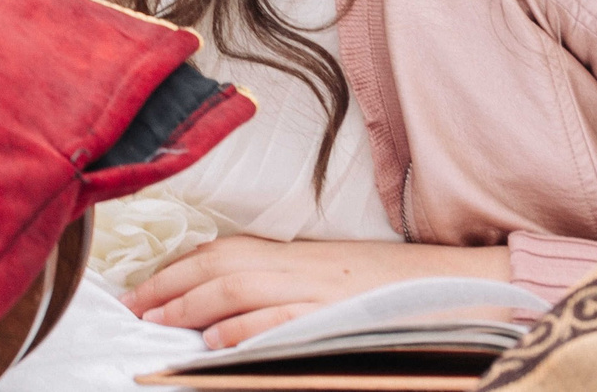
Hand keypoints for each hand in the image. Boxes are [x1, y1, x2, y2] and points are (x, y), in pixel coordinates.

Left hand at [125, 237, 512, 348]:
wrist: (464, 287)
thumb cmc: (394, 291)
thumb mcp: (330, 282)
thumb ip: (282, 291)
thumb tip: (225, 317)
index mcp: (298, 255)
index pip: (223, 252)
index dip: (176, 271)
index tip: (140, 292)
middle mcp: (304, 265)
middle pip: (221, 265)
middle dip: (170, 286)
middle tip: (132, 309)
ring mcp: (322, 289)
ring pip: (242, 287)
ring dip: (193, 305)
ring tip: (158, 324)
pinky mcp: (342, 315)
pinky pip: (284, 319)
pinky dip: (247, 328)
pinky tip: (216, 343)